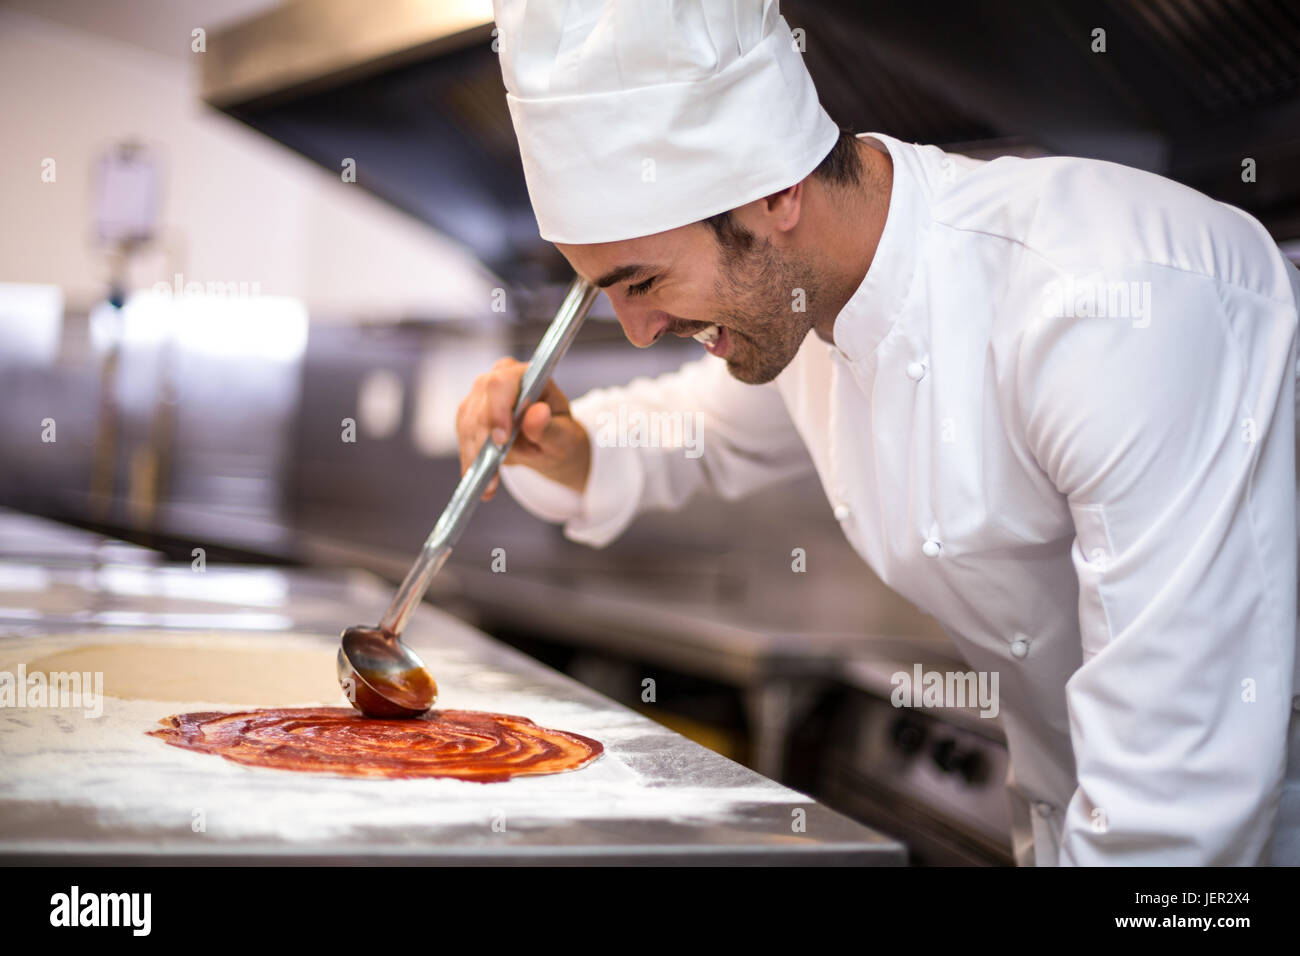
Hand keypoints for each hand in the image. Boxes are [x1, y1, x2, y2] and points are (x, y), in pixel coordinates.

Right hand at [455, 357, 590, 499]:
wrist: (551, 445)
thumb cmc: (561, 436)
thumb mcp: (563, 436)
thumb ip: (549, 427)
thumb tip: (537, 414)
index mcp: (527, 375)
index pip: (501, 384)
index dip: (496, 411)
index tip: (501, 441)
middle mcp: (499, 378)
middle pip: (479, 405)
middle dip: (484, 442)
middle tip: (493, 476)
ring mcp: (480, 396)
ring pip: (467, 423)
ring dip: (476, 457)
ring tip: (490, 487)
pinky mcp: (469, 415)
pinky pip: (463, 437)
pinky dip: (471, 461)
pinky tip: (481, 482)